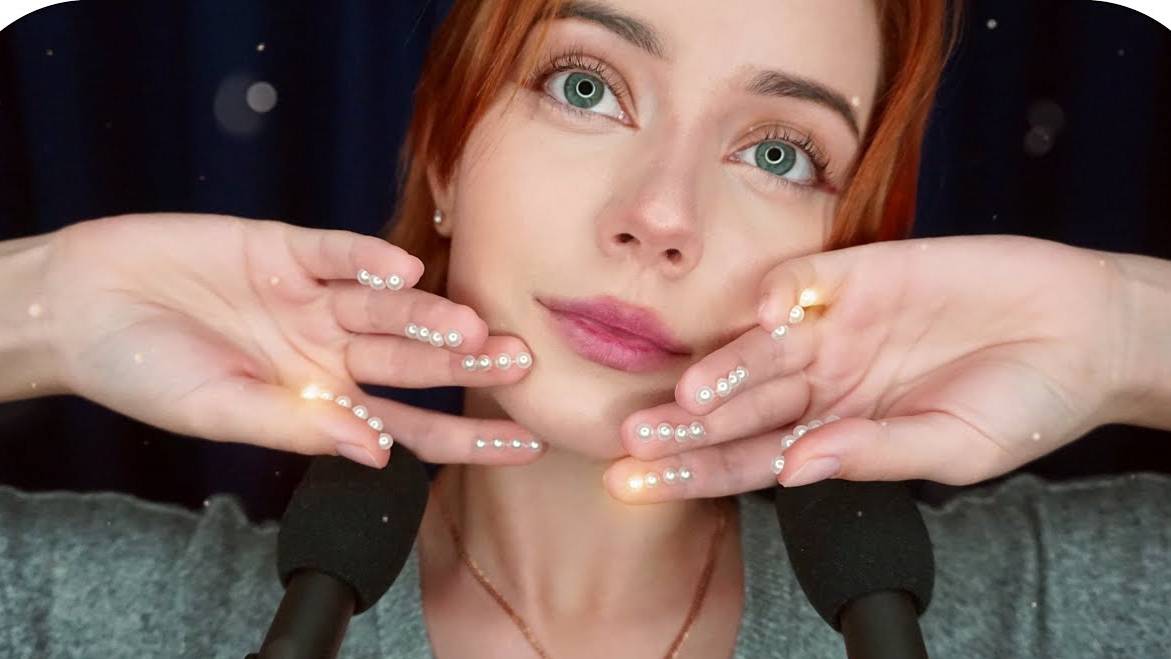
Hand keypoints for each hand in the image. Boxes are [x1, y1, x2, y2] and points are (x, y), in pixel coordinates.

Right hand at [44, 213, 540, 467]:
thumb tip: (376, 455)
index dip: (465, 436)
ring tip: (469, 328)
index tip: (522, 444)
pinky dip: (366, 258)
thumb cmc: (144, 373)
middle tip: (520, 364)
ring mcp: (312, 297)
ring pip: (385, 306)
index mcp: (320, 398)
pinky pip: (336, 251)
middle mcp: (328, 348)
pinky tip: (402, 268)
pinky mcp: (286, 248)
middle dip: (465, 364)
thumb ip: (297, 429)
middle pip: (412, 360)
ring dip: (426, 314)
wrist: (84, 307)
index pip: (409, 423)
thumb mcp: (220, 411)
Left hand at [604, 235, 1131, 499]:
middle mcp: (821, 379)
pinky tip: (760, 316)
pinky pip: (804, 282)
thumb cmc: (1022, 404)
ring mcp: (835, 327)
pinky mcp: (858, 273)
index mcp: (833, 430)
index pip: (747, 459)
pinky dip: (780, 297)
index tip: (642, 487)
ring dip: (722, 369)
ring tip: (686, 398)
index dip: (697, 473)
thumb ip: (875, 455)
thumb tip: (798, 470)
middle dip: (687, 428)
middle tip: (636, 441)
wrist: (1081, 333)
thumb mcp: (954, 446)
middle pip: (738, 406)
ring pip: (760, 350)